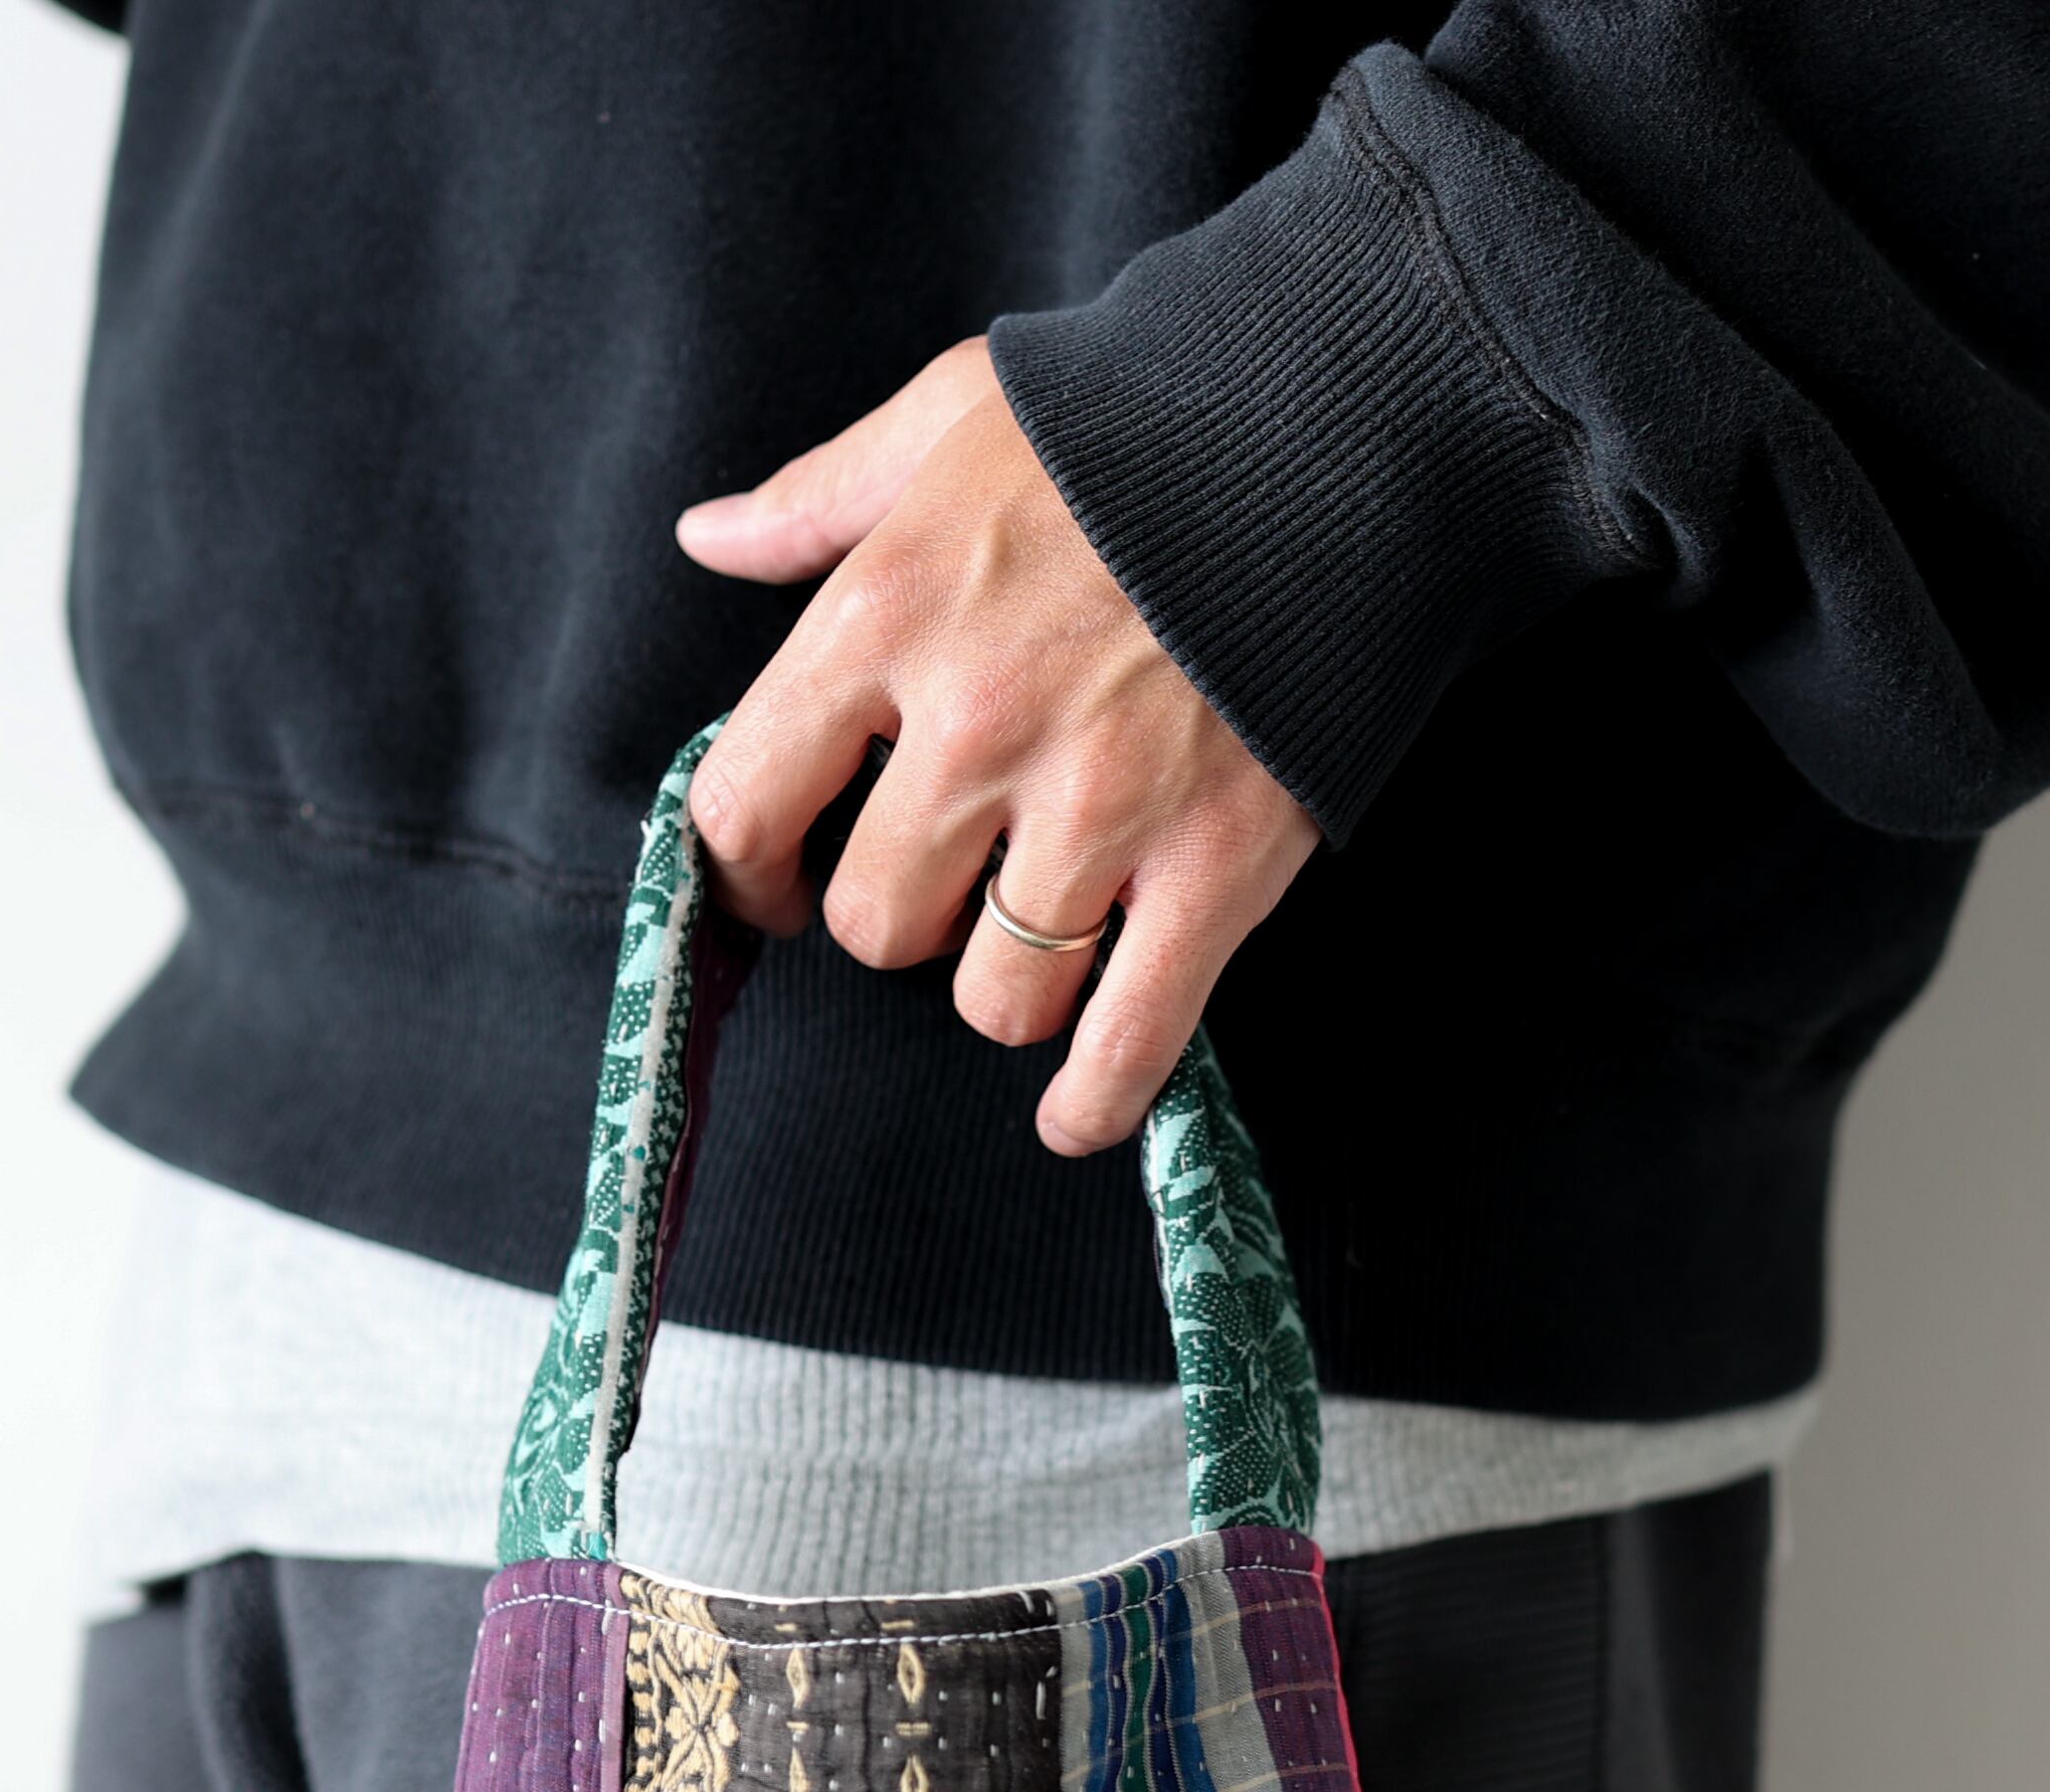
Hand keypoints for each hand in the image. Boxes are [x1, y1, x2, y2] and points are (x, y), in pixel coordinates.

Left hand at [677, 340, 1318, 1155]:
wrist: (1335, 431)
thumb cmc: (1134, 420)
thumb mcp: (952, 417)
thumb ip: (824, 496)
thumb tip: (714, 538)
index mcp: (887, 615)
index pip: (749, 800)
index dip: (751, 871)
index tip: (777, 891)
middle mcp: (975, 728)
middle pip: (879, 923)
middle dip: (907, 919)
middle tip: (952, 889)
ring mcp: (1098, 811)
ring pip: (995, 996)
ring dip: (1006, 989)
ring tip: (1039, 947)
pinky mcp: (1212, 868)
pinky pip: (1129, 1037)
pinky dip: (1096, 1098)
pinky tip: (1074, 1117)